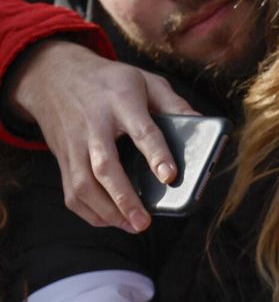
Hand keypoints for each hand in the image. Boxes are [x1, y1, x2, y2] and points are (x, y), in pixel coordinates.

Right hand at [6, 40, 195, 231]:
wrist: (54, 74)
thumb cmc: (110, 81)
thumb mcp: (145, 79)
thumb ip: (174, 103)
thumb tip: (202, 124)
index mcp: (121, 102)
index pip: (141, 131)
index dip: (156, 155)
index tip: (170, 176)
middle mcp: (94, 125)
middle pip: (105, 166)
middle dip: (124, 197)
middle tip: (145, 222)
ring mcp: (74, 144)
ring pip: (82, 184)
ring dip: (106, 211)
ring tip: (133, 226)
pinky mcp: (63, 158)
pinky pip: (70, 191)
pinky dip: (89, 211)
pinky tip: (111, 220)